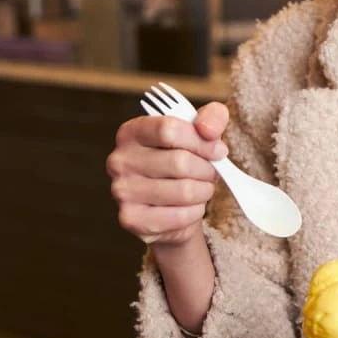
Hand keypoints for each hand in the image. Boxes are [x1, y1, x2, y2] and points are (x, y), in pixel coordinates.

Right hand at [107, 101, 228, 246]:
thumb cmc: (188, 158)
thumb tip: (208, 130)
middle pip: (179, 162)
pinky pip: (179, 216)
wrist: (175, 202)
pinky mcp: (131, 220)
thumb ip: (212, 117)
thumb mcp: (203, 129)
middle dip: (206, 170)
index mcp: (133, 132)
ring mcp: (121, 191)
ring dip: (203, 191)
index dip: (201, 141)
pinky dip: (195, 212)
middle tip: (210, 173)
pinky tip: (190, 207)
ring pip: (183, 191)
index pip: (168, 129)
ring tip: (201, 188)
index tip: (218, 150)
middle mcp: (120, 160)